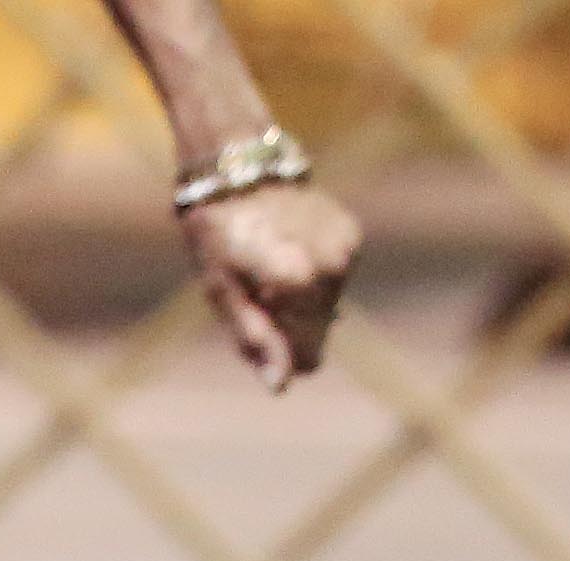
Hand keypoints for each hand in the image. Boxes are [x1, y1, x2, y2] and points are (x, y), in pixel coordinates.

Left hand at [179, 181, 360, 390]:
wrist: (236, 165)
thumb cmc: (217, 231)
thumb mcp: (223, 292)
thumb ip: (255, 340)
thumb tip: (281, 386)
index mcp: (296, 283)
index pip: (308, 358)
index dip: (281, 353)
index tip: (256, 322)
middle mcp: (330, 266)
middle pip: (320, 334)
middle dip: (289, 324)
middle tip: (257, 288)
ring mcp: (346, 249)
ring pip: (328, 307)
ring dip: (301, 298)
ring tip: (270, 263)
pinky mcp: (351, 235)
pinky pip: (335, 279)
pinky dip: (314, 274)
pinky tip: (289, 248)